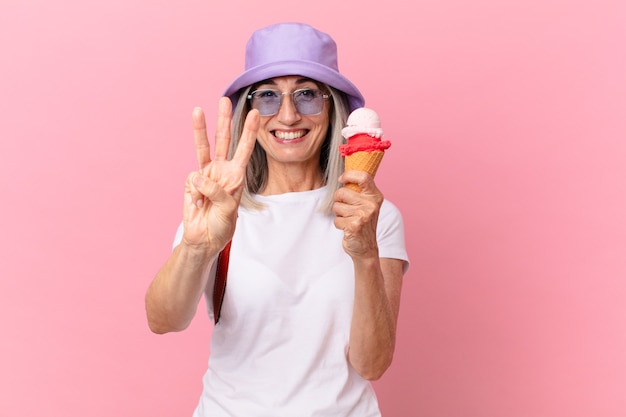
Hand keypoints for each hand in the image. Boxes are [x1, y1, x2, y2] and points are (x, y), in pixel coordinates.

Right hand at [181, 97, 258, 253]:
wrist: (203, 238)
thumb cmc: (221, 225)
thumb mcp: (228, 210)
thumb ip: (217, 192)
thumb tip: (199, 177)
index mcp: (236, 175)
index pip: (244, 149)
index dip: (249, 132)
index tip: (256, 113)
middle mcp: (221, 171)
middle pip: (223, 140)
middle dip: (224, 120)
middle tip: (225, 100)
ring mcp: (205, 174)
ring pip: (203, 148)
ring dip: (200, 129)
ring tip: (198, 110)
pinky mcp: (191, 182)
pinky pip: (193, 181)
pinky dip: (197, 192)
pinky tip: (200, 204)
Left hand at [332, 171, 383, 258]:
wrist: (366, 248)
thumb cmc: (363, 223)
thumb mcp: (367, 204)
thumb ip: (360, 191)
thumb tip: (345, 175)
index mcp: (375, 196)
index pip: (363, 177)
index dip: (349, 175)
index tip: (341, 179)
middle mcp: (371, 205)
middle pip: (342, 192)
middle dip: (338, 200)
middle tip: (345, 208)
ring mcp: (364, 215)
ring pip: (337, 206)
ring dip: (338, 214)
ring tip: (348, 219)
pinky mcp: (354, 225)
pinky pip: (336, 219)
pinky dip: (338, 224)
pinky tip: (347, 228)